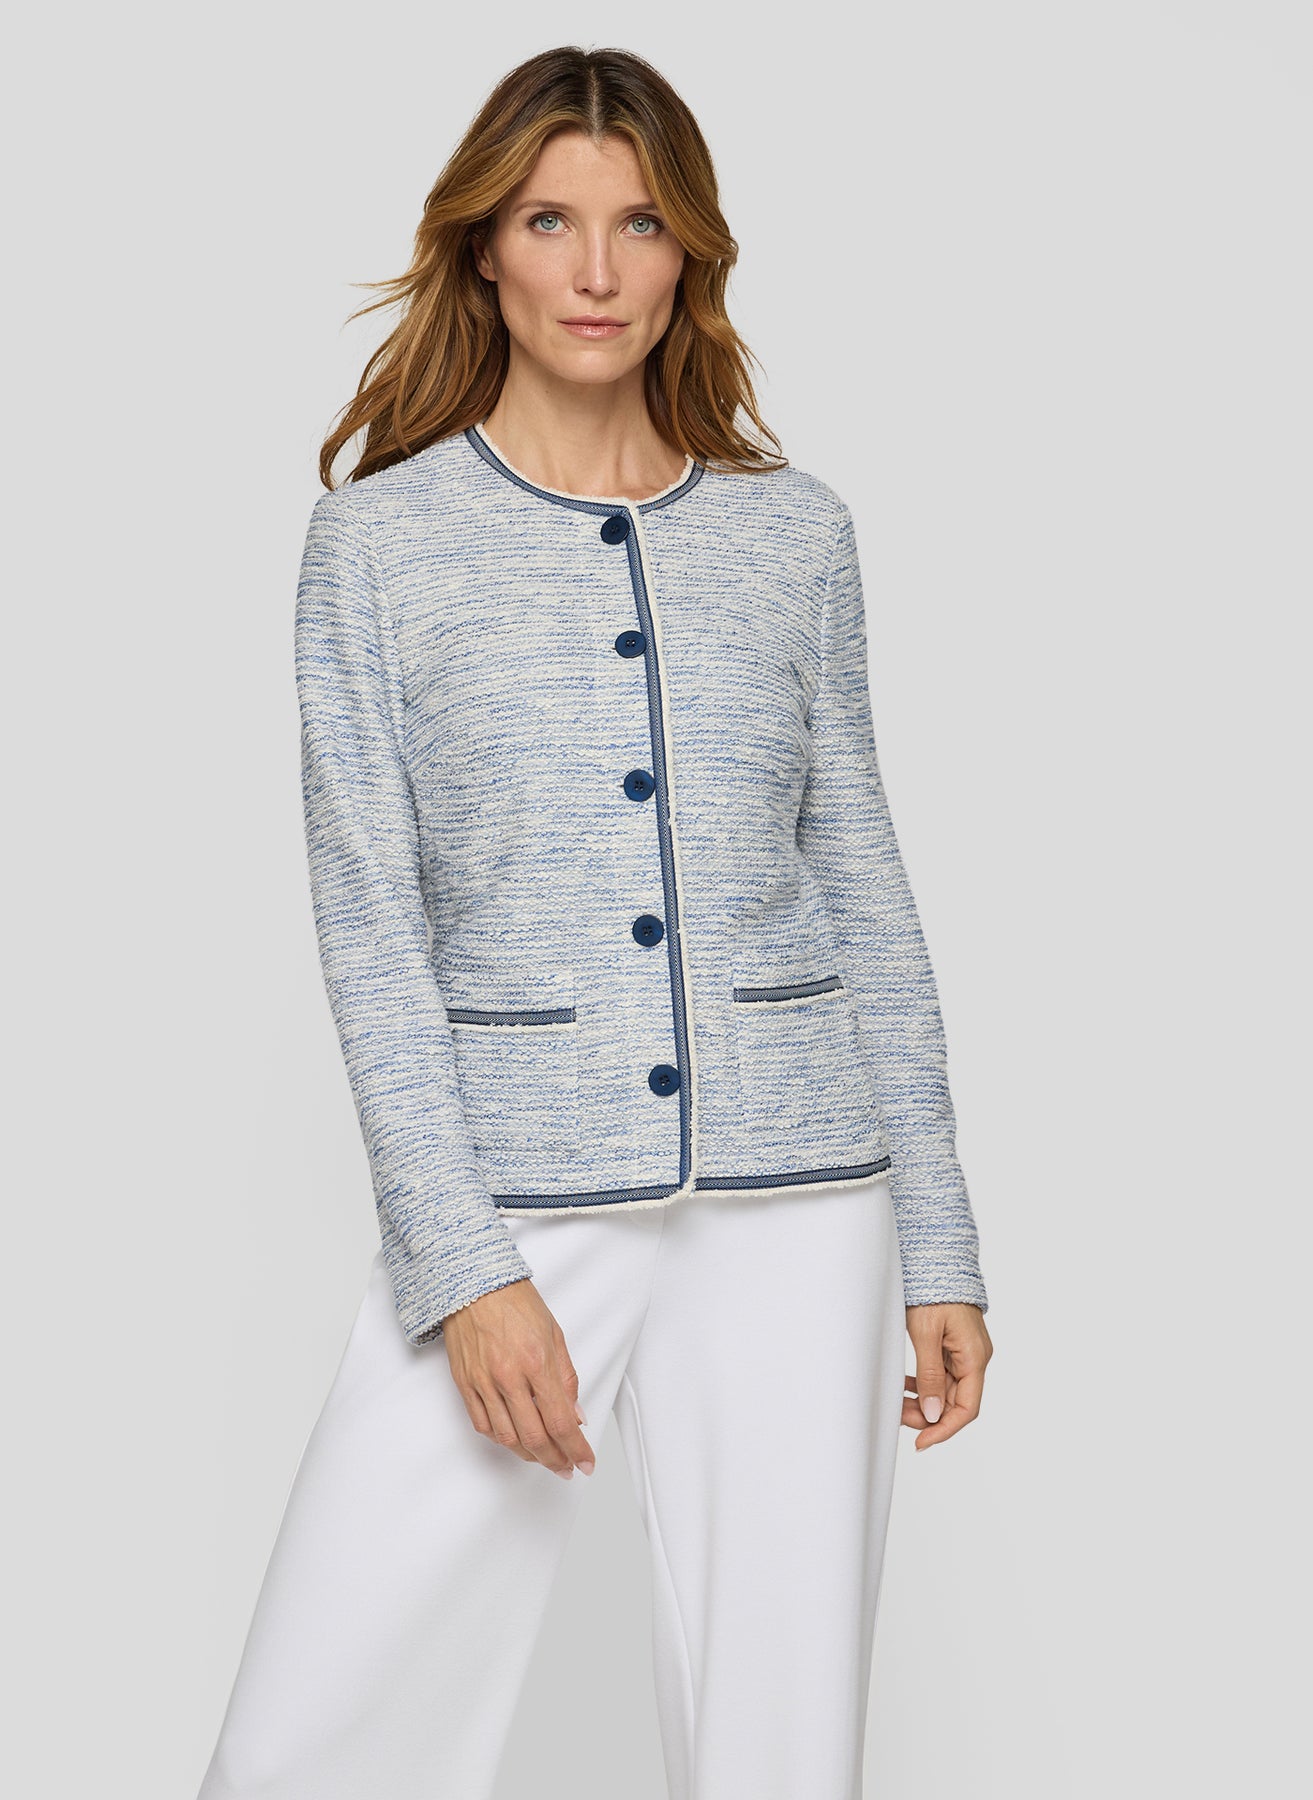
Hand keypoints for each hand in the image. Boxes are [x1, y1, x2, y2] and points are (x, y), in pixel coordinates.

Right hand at [443, 1279, 595, 1479]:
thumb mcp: (555, 1334)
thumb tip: (575, 1415)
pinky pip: (483, 1425)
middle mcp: (509, 1377)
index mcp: (537, 1362)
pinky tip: (515, 1440)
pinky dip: (502, 1440)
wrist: (474, 1283)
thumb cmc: (516, 1302)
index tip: (586, 1462)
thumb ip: (567, 1378)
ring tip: (545, 1458)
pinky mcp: (465, 1384)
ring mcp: (483, 1383)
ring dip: (530, 1456)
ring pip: (507, 1438)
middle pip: (535, 1437)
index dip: (576, 1449)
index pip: (560, 1421)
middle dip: (555, 1460)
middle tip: (567, 1467)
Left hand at [904, 1302, 992, 1449]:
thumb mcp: (926, 1334)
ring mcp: (963, 1352)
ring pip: (945, 1391)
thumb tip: (932, 1414)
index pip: (966, 1408)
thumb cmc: (934, 1292)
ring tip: (897, 1404)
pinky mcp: (951, 1346)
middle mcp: (973, 1358)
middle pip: (954, 1402)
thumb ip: (930, 1375)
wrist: (935, 1260)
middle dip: (927, 1416)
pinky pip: (940, 1375)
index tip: (920, 1442)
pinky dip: (924, 1385)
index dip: (944, 1429)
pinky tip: (905, 1387)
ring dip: (923, 1402)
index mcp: (974, 1357)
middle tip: (898, 1417)